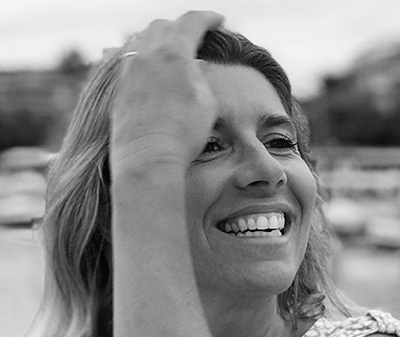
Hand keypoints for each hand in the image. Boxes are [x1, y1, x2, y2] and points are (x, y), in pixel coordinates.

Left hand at [111, 11, 223, 172]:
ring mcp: (128, 72)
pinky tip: (150, 70)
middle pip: (162, 26)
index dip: (208, 18)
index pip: (191, 22)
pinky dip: (144, 59)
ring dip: (159, 41)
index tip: (218, 21)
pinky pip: (129, 62)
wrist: (148, 159)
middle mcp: (146, 56)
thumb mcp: (206, 103)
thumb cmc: (183, 134)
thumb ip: (201, 77)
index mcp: (173, 54)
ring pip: (141, 42)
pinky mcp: (118, 90)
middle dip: (181, 26)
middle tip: (194, 37)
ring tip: (171, 52)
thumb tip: (194, 66)